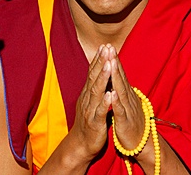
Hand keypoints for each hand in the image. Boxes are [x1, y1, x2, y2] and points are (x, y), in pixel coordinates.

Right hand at [70, 45, 111, 160]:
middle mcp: (87, 98)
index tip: (104, 46)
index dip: (98, 59)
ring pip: (96, 92)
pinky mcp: (95, 123)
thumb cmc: (89, 120)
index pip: (92, 72)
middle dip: (101, 62)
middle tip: (106, 48)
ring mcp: (90, 110)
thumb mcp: (91, 101)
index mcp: (88, 93)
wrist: (81, 144)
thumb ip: (96, 87)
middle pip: (94, 77)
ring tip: (109, 65)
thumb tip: (101, 72)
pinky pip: (100, 111)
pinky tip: (110, 94)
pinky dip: (105, 102)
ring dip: (102, 78)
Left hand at [108, 45, 145, 151]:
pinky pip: (120, 110)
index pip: (119, 74)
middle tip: (110, 47)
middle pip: (120, 77)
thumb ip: (122, 89)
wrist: (141, 143)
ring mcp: (128, 109)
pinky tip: (112, 92)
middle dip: (114, 62)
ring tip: (110, 63)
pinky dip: (116, 101)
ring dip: (115, 76)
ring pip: (121, 90)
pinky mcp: (125, 122)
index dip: (114, 60)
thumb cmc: (131, 122)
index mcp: (126, 93)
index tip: (108, 46)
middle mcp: (128, 98)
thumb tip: (117, 75)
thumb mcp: (126, 102)